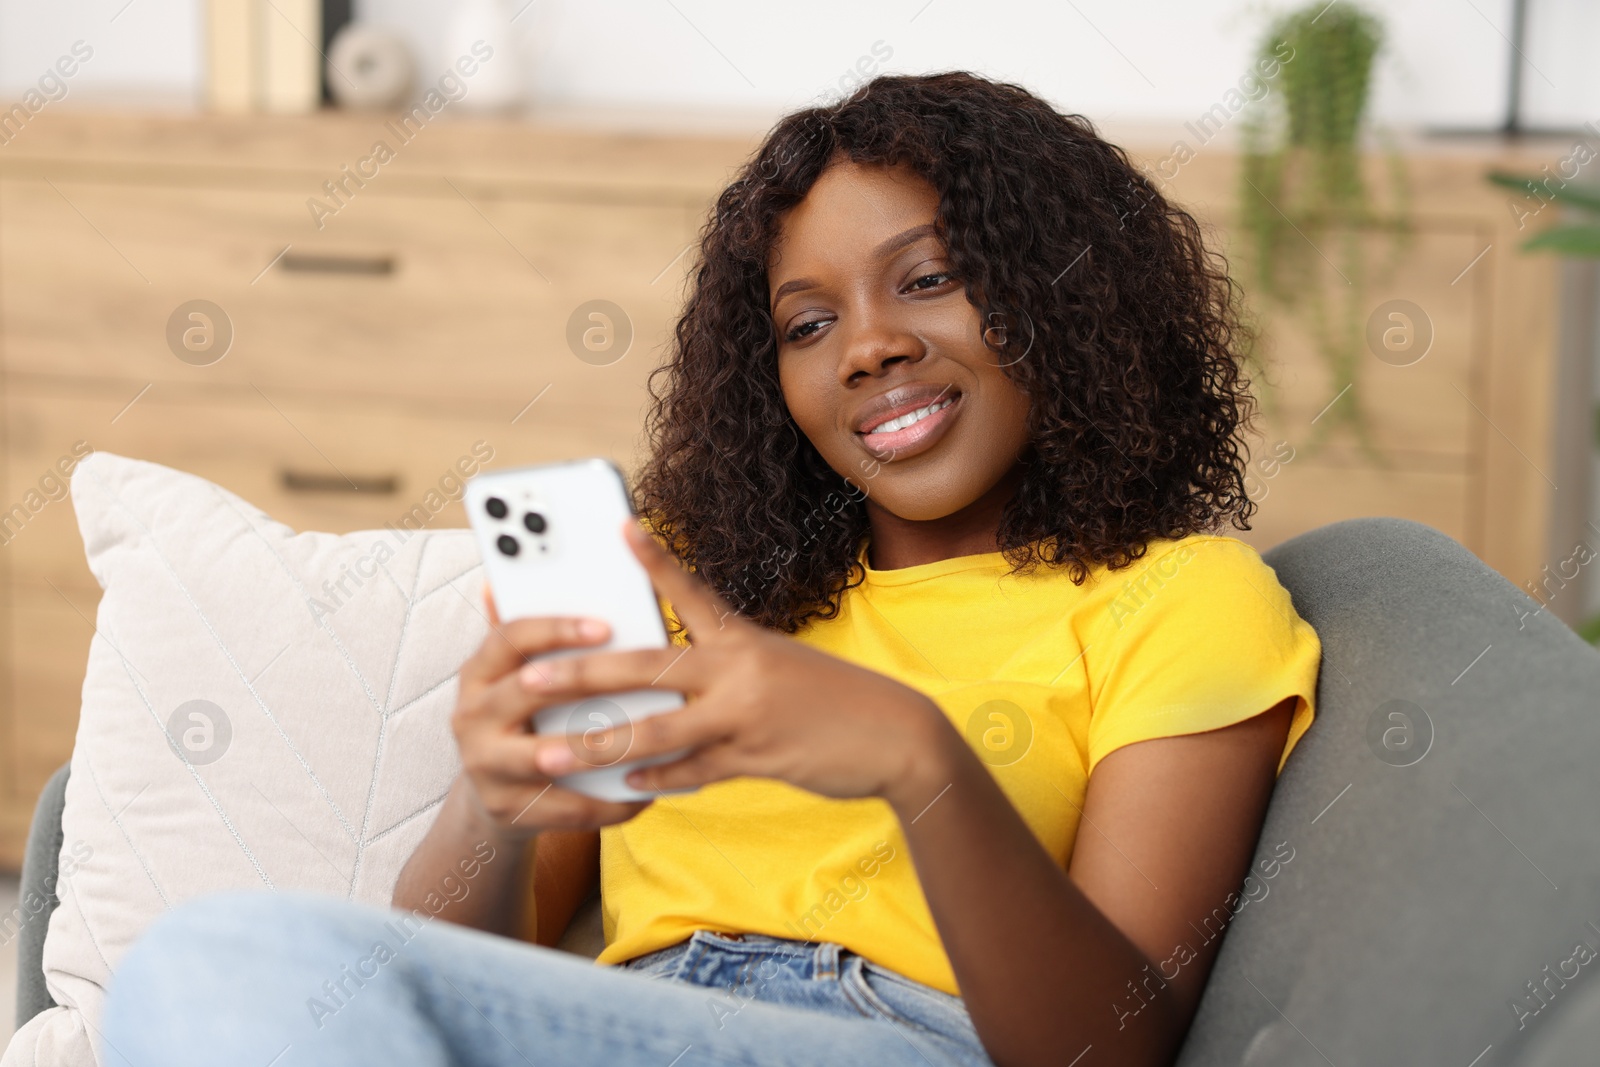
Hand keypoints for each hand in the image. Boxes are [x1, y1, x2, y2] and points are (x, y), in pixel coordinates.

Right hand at [450, 582, 653, 839]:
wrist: (493, 794)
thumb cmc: (524, 718)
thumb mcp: (516, 675)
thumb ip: (532, 636)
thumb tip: (515, 576)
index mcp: (478, 672)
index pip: (509, 638)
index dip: (556, 629)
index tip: (605, 625)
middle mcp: (471, 716)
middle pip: (524, 691)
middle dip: (580, 681)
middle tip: (633, 674)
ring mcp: (484, 765)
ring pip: (541, 755)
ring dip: (594, 748)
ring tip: (643, 738)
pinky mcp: (506, 809)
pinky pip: (564, 807)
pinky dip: (607, 802)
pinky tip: (645, 794)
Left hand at [519, 523, 961, 810]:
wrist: (897, 737)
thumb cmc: (834, 700)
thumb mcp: (781, 667)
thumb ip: (726, 671)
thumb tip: (668, 682)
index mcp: (745, 639)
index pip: (691, 591)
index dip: (654, 560)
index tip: (620, 528)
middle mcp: (740, 670)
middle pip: (648, 667)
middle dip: (583, 671)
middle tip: (531, 673)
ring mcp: (746, 716)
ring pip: (658, 730)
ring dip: (599, 742)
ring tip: (551, 751)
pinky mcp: (756, 759)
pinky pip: (691, 772)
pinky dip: (655, 779)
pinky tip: (622, 785)